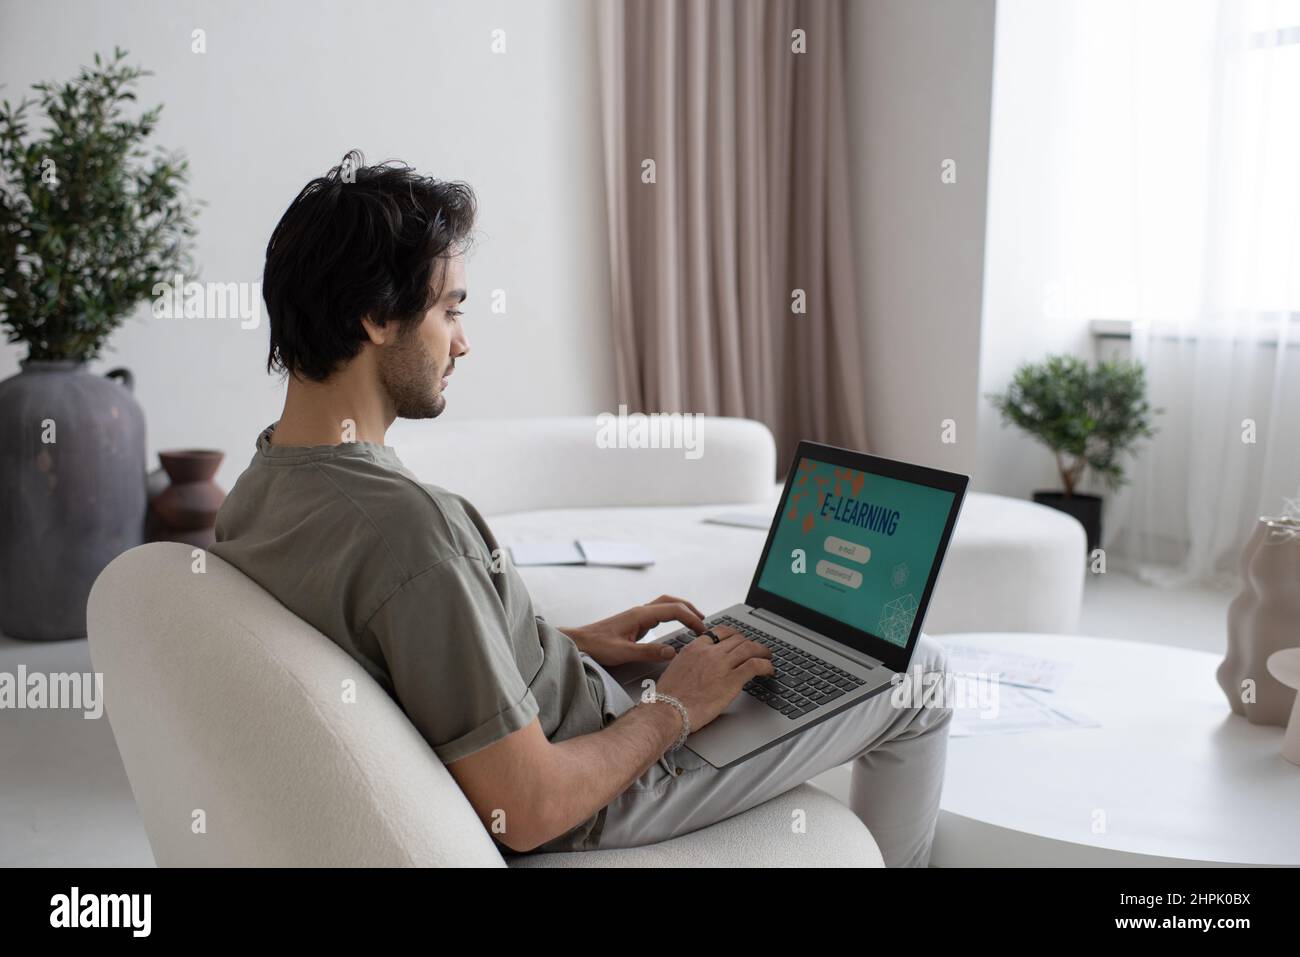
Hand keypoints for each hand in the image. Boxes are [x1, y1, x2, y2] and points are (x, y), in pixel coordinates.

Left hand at [561, 594, 707, 666]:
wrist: (579, 642)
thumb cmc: (597, 645)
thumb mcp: (623, 653)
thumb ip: (649, 652)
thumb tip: (672, 652)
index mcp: (640, 615)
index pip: (673, 610)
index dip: (691, 618)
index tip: (701, 630)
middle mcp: (640, 612)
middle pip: (671, 602)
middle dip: (690, 609)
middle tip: (704, 621)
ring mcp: (637, 615)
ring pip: (665, 605)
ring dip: (681, 610)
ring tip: (694, 620)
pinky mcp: (634, 622)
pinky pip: (659, 613)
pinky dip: (672, 615)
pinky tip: (674, 626)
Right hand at [654, 625, 774, 730]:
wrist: (668, 710)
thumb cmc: (668, 697)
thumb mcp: (675, 670)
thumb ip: (689, 663)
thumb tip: (696, 667)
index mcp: (694, 648)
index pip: (719, 632)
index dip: (734, 635)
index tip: (738, 641)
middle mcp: (709, 652)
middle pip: (737, 639)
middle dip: (749, 643)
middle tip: (756, 650)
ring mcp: (721, 664)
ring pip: (749, 648)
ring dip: (762, 651)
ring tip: (768, 657)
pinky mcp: (732, 680)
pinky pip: (755, 665)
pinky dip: (766, 665)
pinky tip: (769, 669)